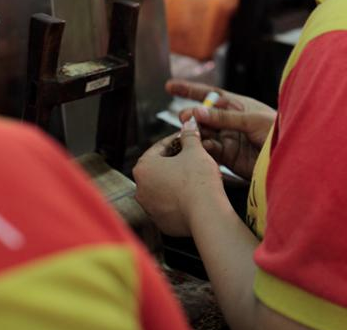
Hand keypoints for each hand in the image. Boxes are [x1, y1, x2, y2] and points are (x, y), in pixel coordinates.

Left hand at [133, 118, 223, 236]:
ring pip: (163, 187)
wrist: (206, 212)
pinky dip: (179, 199)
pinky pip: (169, 205)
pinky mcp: (161, 221)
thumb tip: (188, 125)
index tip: (188, 138)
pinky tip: (193, 193)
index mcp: (144, 168)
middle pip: (159, 168)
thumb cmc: (198, 181)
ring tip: (195, 175)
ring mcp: (149, 207)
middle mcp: (140, 189)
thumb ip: (189, 136)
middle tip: (192, 155)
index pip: (159, 147)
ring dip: (176, 180)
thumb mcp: (195, 151)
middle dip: (175, 161)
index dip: (177, 140)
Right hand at [167, 80, 275, 179]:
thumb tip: (197, 112)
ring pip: (203, 134)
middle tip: (185, 118)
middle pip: (203, 116)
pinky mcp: (228, 156)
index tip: (170, 86)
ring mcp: (228, 139)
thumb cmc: (277, 131)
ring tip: (189, 134)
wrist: (288, 156)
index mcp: (238, 106)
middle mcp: (230, 122)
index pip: (210, 95)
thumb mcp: (252, 119)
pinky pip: (209, 151)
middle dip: (191, 116)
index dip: (190, 90)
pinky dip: (201, 149)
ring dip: (194, 133)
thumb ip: (225, 117)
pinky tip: (198, 148)